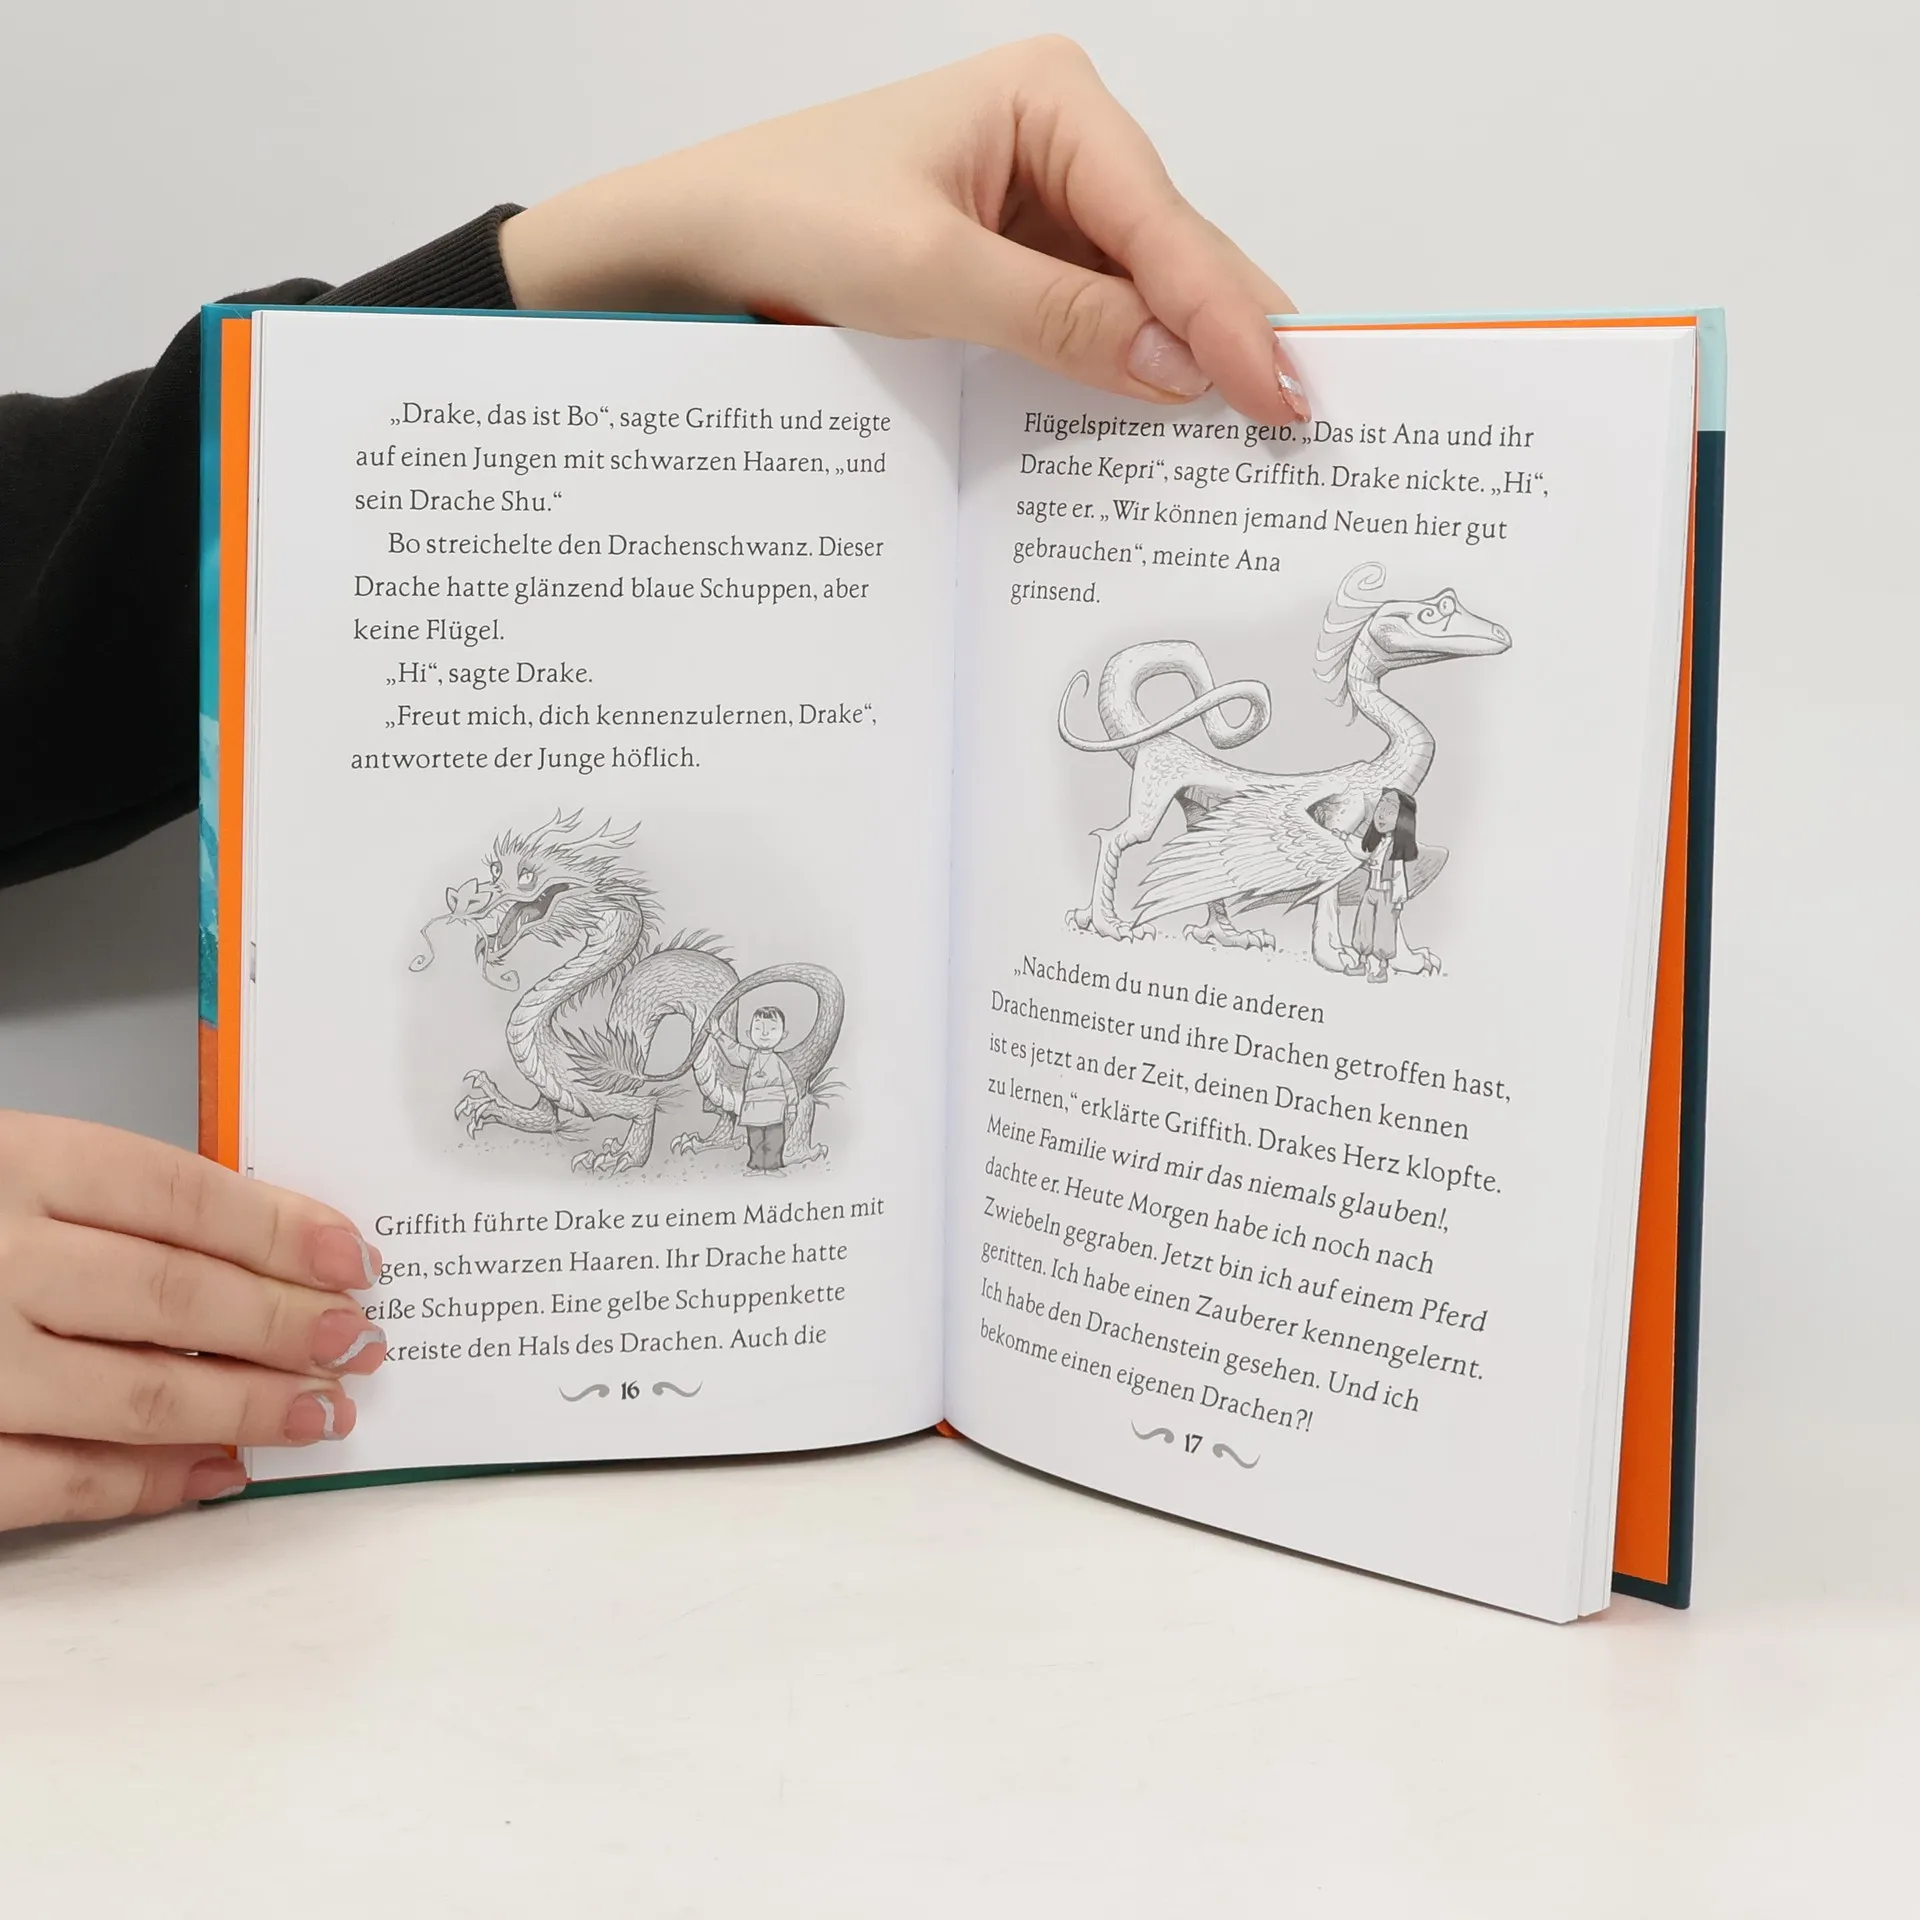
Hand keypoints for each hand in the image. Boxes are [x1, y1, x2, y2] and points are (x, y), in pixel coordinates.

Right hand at [0, 1112, 386, 1531]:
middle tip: (358, 1343)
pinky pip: (58, 1482)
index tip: (354, 1259)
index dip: (284, 1232)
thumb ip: (115, 1200)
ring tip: (322, 1412)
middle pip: (177, 1297)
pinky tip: (220, 1473)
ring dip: (247, 1408)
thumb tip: (268, 1245)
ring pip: (138, 1394)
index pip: (185, 1196)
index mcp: (16, 1165)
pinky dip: (152, 1484)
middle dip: (288, 1326)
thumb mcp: (13, 1167)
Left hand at [498, 37, 1308, 425]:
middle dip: (1229, 336)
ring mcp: (1039, 202)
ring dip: (1184, 361)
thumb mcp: (924, 273)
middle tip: (1301, 422)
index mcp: (1051, 100)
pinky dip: (1124, 369)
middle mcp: (1059, 139)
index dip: (1228, 318)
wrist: (686, 243)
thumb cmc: (780, 217)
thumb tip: (1178, 369)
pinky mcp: (1014, 260)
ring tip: (1254, 435)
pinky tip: (1162, 420)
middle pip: (1173, 252)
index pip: (1165, 222)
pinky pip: (1093, 317)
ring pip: (1142, 291)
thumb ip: (1057, 318)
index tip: (1282, 396)